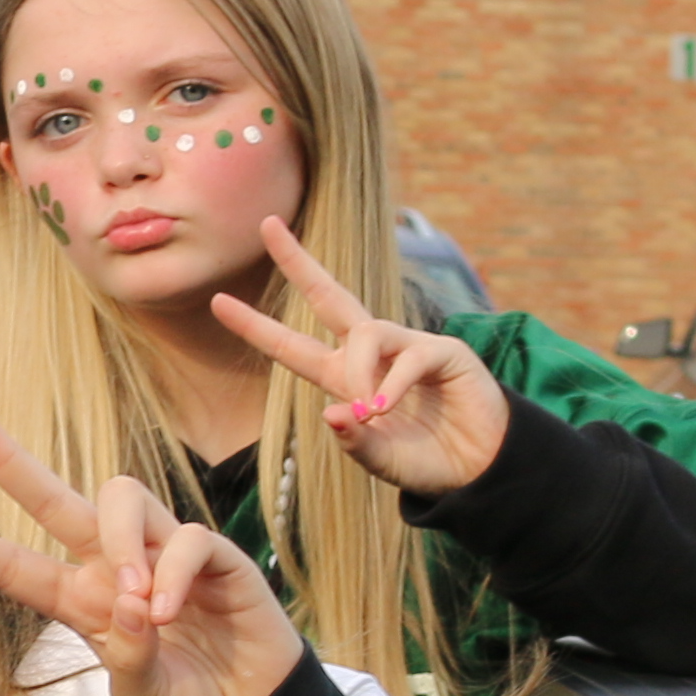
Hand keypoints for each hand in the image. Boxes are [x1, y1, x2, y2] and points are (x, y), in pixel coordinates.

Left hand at [0, 404, 309, 695]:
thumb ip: (129, 658)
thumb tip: (130, 604)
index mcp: (81, 602)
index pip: (14, 565)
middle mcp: (114, 568)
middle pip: (56, 498)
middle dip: (10, 459)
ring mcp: (164, 555)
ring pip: (123, 498)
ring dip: (122, 540)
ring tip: (134, 599)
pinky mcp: (217, 558)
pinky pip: (187, 539)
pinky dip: (173, 572)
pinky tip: (168, 610)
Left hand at [210, 216, 507, 492]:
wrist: (479, 471)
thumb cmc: (425, 462)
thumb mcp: (378, 458)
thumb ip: (354, 441)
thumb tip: (334, 412)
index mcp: (344, 378)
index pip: (291, 346)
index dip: (256, 325)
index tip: (217, 301)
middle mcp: (372, 353)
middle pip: (328, 295)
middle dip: (297, 261)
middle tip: (267, 224)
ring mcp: (408, 346)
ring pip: (365, 332)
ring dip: (360, 370)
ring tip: (370, 410)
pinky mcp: (443, 351)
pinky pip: (408, 354)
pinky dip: (393, 384)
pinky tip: (389, 408)